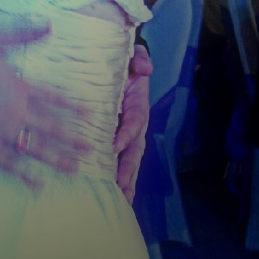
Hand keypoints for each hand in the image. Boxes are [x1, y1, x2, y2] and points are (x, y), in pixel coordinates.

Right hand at [0, 25, 93, 186]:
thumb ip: (21, 33)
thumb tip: (48, 25)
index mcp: (19, 87)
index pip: (53, 98)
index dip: (72, 106)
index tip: (91, 114)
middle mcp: (17, 113)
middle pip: (51, 128)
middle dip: (73, 138)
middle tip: (91, 147)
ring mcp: (2, 133)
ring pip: (36, 149)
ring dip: (57, 159)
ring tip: (75, 168)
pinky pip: (9, 164)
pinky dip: (24, 175)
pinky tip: (38, 184)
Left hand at [113, 45, 153, 202]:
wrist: (124, 68)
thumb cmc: (127, 64)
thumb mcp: (135, 57)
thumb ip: (140, 59)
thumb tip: (145, 69)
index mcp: (139, 105)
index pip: (134, 122)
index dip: (126, 134)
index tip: (113, 147)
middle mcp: (137, 124)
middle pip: (135, 151)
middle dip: (128, 171)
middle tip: (121, 189)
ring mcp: (129, 135)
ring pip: (130, 162)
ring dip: (126, 182)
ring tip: (120, 202)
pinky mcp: (119, 141)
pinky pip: (120, 161)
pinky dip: (118, 179)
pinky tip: (113, 195)